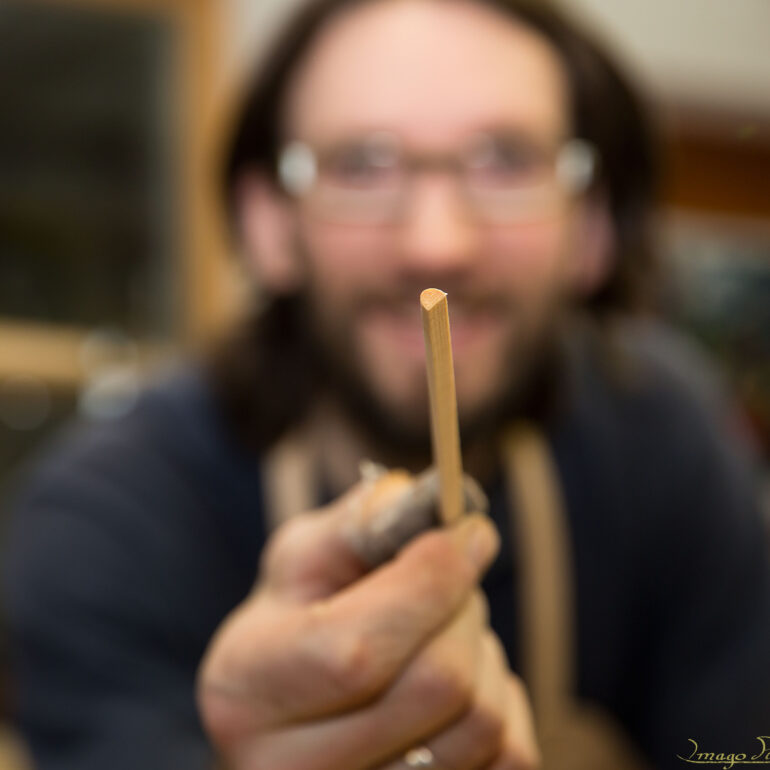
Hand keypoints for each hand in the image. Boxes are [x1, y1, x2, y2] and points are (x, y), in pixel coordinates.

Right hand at [197, 472, 538, 769]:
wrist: (294, 704)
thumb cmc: (299, 619)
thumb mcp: (302, 557)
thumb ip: (356, 523)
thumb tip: (434, 505)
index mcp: (247, 687)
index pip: (357, 651)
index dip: (431, 583)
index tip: (470, 532)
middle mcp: (289, 769)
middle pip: (439, 682)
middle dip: (463, 607)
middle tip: (449, 581)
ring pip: (484, 720)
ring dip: (484, 654)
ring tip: (442, 634)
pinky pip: (512, 757)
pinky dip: (504, 701)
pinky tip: (463, 683)